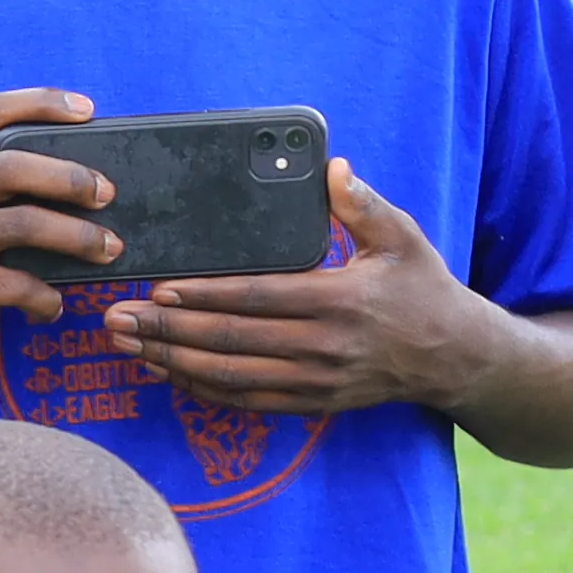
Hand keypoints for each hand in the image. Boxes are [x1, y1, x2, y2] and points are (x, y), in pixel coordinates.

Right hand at [0, 87, 117, 360]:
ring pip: (24, 224)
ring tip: (109, 250)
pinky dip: (47, 297)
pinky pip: (17, 285)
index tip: (87, 110)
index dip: (41, 102)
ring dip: (79, 238)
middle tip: (107, 194)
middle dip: (70, 178)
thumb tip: (97, 178)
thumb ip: (9, 183)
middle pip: (12, 166)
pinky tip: (53, 304)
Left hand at [107, 162, 486, 418]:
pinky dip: (200, 390)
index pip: (258, 297)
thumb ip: (363, 204)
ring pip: (230, 375)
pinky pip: (245, 401)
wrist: (456, 356)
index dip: (205, 297)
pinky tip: (164, 373)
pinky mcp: (312, 404)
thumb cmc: (424, 288)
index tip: (160, 290)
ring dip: (172, 361)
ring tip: (126, 345)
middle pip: (232, 339)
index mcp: (341, 299)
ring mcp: (317, 380)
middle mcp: (325, 344)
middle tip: (116, 318)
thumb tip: (334, 167)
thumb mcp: (403, 238)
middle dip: (167, 330)